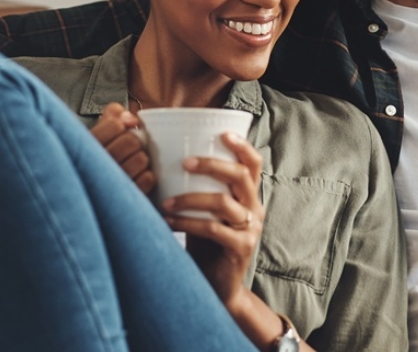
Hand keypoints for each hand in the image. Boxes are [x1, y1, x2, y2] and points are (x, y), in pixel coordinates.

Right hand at [90, 103, 154, 192]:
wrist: (96, 191)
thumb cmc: (102, 154)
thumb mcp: (101, 129)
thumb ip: (113, 114)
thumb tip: (133, 120)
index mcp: (87, 145)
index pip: (115, 125)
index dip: (123, 125)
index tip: (121, 130)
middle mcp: (95, 165)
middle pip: (132, 141)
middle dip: (135, 142)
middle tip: (129, 149)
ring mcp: (110, 184)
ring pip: (141, 159)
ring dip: (142, 159)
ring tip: (132, 163)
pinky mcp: (125, 197)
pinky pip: (148, 178)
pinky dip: (147, 176)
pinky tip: (137, 177)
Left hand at [161, 132, 264, 305]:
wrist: (218, 285)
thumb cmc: (206, 243)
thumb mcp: (205, 211)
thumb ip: (197, 189)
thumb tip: (163, 159)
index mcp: (248, 195)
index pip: (253, 163)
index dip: (241, 145)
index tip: (222, 132)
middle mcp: (254, 208)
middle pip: (241, 176)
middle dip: (211, 164)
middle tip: (184, 162)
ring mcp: (250, 229)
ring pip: (223, 203)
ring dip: (190, 199)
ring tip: (165, 201)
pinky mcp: (241, 249)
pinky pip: (214, 229)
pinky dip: (188, 223)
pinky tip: (168, 220)